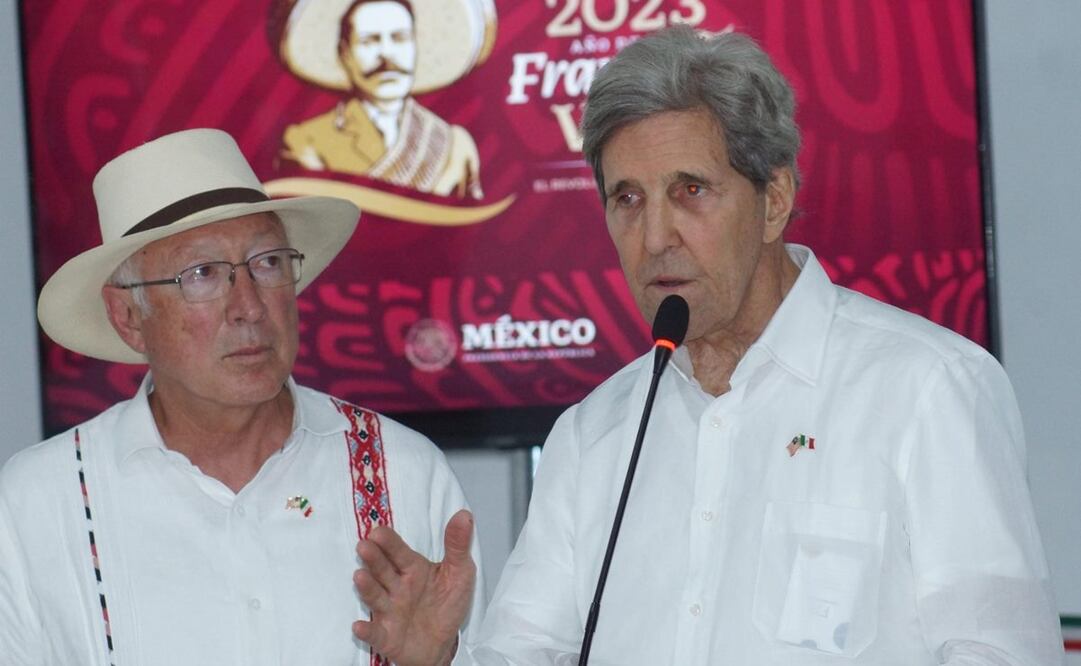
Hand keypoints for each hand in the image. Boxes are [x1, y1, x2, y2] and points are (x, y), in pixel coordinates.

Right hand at [353, 509, 475, 665]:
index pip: (399, 552)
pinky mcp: (386, 636)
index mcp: (413, 569)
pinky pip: (375, 634)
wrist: (442, 644)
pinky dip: (367, 630)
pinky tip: (359, 626)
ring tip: (359, 576)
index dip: (389, 542)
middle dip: (373, 559)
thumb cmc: (447, 603)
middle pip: (383, 570)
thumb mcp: (459, 572)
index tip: (378, 531)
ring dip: (367, 587)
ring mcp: (390, 611)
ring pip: (376, 597)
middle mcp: (397, 587)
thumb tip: (464, 515)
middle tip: (364, 546)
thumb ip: (458, 545)